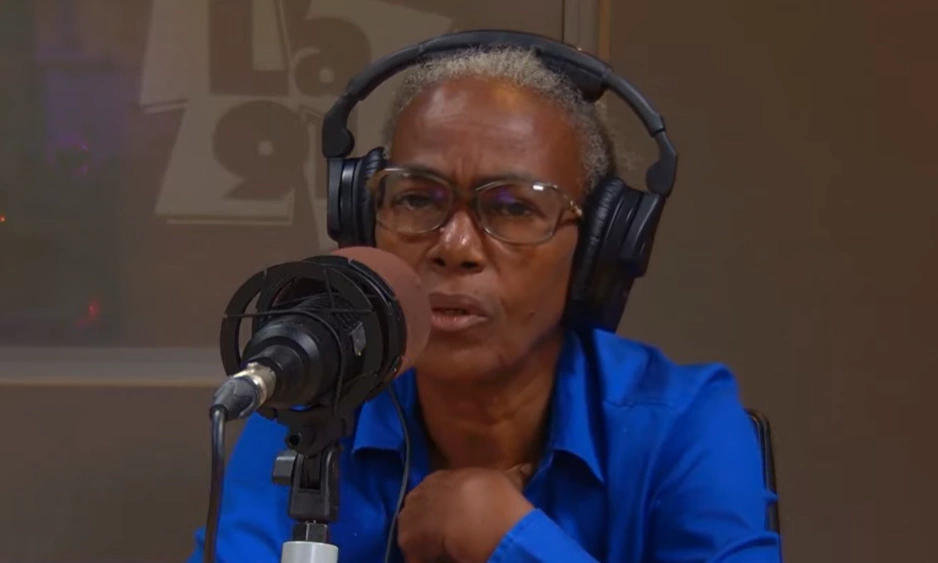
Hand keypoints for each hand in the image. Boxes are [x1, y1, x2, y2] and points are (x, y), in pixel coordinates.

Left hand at [397, 464, 534, 562]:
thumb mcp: (506, 480)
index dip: (445, 504)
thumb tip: (527, 467)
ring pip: (413, 528)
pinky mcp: (407, 540)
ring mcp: (410, 515)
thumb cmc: (494, 496)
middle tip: (449, 535)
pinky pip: (413, 552)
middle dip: (430, 519)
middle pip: (420, 507)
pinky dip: (423, 558)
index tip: (457, 515)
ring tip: (444, 549)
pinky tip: (437, 560)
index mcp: (440, 477)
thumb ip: (513, 475)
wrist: (480, 516)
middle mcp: (420, 491)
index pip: (435, 488)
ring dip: (425, 539)